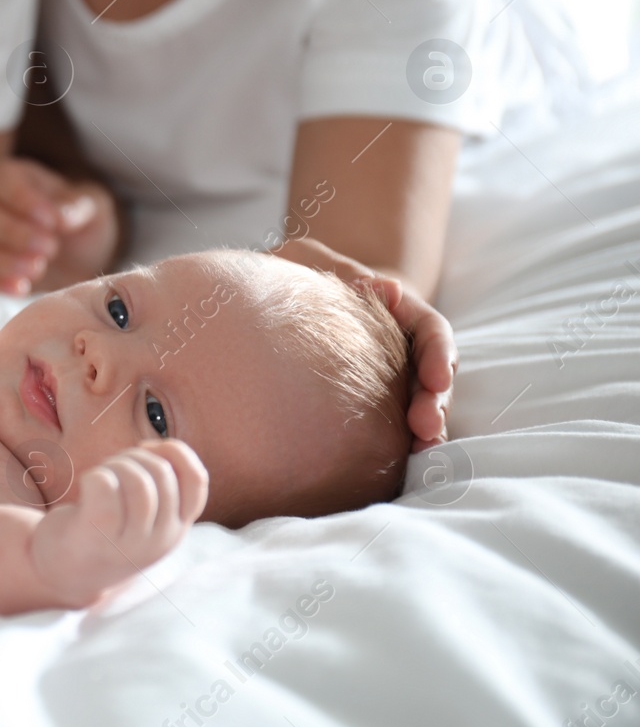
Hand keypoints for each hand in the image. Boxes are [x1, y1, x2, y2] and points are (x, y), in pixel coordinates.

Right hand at [0, 158, 118, 295]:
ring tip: (39, 269)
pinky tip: (22, 288)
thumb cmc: (81, 225)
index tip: (51, 221)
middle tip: (49, 248)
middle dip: (10, 232)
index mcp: (12, 178)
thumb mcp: (93, 208)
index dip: (21, 198)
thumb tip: (61, 216)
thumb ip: (79, 205)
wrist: (81, 263)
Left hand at [30, 440, 207, 607]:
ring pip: (136, 480)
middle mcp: (160, 540)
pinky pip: (104, 486)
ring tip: (100, 476)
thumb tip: (163, 446)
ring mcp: (131, 542)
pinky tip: (86, 486)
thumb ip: (162, 488)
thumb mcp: (145, 516)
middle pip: (161, 473)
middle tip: (112, 467)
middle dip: (135, 457)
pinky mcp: (97, 535)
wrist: (64, 571)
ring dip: (114, 465)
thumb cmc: (106, 531)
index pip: (196, 480)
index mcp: (176, 529)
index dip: (175, 453)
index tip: (147, 449)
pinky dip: (94, 475)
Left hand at [271, 237, 455, 450]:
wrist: (288, 300)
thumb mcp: (312, 260)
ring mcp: (393, 379)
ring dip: (424, 431)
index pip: (431, 331)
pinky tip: (392, 466)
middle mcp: (405, 349)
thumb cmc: (302, 274)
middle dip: (434, 403)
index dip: (438, 354)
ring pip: (418, 406)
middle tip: (426, 427)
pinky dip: (396, 444)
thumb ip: (343, 271)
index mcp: (400, 312)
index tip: (438, 376)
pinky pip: (390, 425)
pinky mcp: (374, 404)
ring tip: (421, 455)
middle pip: (432, 378)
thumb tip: (385, 289)